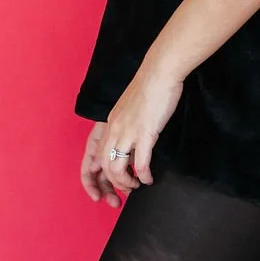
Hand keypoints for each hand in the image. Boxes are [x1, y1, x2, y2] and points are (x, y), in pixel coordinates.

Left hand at [79, 61, 184, 205]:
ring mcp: (128, 132)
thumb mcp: (131, 106)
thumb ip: (127, 121)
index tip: (115, 180)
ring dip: (127, 182)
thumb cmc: (151, 86)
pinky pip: (140, 163)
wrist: (160, 72)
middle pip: (105, 166)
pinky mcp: (145, 133)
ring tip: (137, 184)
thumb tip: (132, 135)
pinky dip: (144, 176)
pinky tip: (149, 179)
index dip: (104, 173)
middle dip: (115, 183)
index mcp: (111, 123)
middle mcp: (115, 129)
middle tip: (128, 188)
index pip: (99, 155)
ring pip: (117, 169)